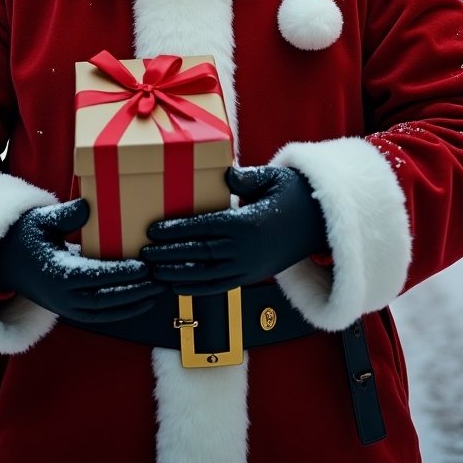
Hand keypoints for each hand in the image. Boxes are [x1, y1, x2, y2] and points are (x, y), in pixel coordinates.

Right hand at [0, 198, 162, 322]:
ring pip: (105, 312)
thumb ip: (64, 215)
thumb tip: (87, 206)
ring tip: (159, 291)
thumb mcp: (41, 220)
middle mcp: (62, 296)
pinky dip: (122, 311)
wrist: (4, 261)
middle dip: (135, 292)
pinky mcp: (69, 311)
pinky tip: (142, 301)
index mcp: (56, 272)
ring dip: (133, 304)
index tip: (144, 267)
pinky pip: (100, 316)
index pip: (94, 277)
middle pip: (104, 300)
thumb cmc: (27, 235)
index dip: (120, 274)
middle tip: (161, 280)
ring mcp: (65, 308)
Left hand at [141, 166, 328, 295]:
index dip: (177, 231)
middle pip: (199, 254)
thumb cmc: (291, 194)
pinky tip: (176, 286)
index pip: (204, 228)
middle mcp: (246, 250)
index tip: (153, 230)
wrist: (319, 223)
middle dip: (168, 254)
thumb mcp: (271, 178)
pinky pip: (218, 287)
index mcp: (248, 223)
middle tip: (142, 253)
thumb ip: (246, 178)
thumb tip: (226, 173)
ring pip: (205, 275)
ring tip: (152, 272)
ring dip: (176, 275)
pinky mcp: (251, 277)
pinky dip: (195, 288)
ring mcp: (248, 267)